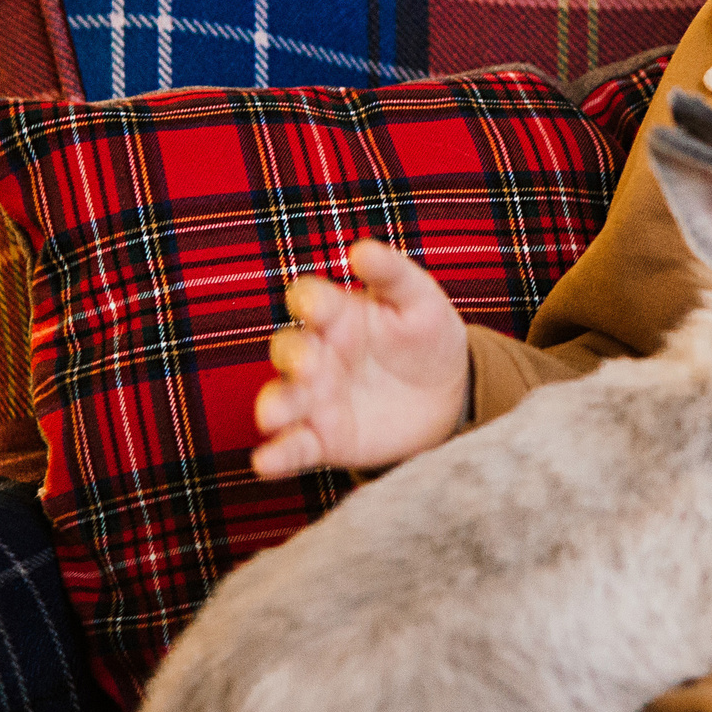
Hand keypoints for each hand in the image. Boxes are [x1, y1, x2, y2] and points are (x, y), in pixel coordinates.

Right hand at [252, 239, 472, 479]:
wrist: (446, 394)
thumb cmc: (425, 336)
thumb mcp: (418, 299)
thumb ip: (392, 273)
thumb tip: (361, 249)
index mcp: (338, 314)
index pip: (311, 300)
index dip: (309, 301)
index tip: (314, 304)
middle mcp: (318, 355)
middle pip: (289, 349)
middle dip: (293, 355)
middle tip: (306, 362)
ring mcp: (316, 398)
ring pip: (283, 399)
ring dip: (274, 406)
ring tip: (271, 416)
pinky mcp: (324, 439)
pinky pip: (294, 448)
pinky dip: (277, 456)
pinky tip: (265, 462)